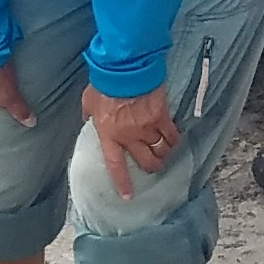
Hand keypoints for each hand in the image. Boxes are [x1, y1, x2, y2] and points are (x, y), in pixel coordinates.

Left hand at [82, 83, 181, 197]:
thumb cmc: (104, 83)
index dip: (122, 182)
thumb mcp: (88, 101)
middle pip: (146, 161)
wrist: (125, 67)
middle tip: (153, 167)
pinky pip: (171, 135)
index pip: (115, 165)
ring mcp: (147, 128)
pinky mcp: (161, 116)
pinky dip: (174, 140)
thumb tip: (88, 119)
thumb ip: (89, 114)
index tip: (128, 196)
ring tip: (165, 154)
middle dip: (152, 167)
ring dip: (164, 154)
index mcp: (109, 135)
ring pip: (160, 150)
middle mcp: (129, 136)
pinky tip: (174, 141)